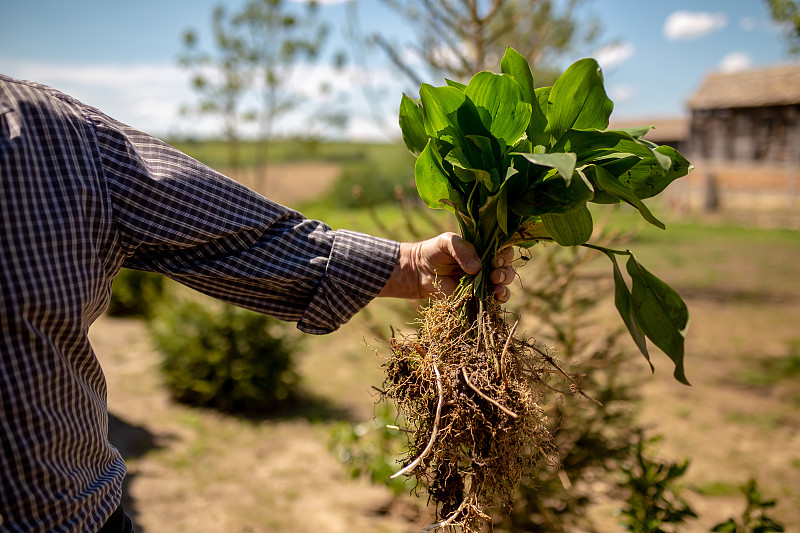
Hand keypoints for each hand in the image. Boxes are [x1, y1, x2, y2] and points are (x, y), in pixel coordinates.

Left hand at [379, 232, 514, 300]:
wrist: (419, 271)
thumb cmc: (434, 252)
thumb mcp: (447, 242)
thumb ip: (462, 249)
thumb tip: (477, 268)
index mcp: (483, 249)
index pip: (502, 250)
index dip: (504, 255)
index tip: (495, 259)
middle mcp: (487, 265)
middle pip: (507, 268)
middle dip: (505, 272)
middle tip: (494, 274)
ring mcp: (483, 281)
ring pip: (503, 284)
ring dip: (504, 286)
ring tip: (496, 286)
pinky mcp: (476, 296)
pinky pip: (493, 299)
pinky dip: (498, 299)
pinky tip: (495, 297)